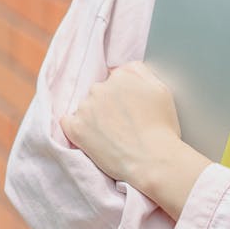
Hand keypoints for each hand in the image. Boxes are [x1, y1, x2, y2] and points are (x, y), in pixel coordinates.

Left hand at [61, 61, 210, 217]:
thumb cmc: (161, 128)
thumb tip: (124, 68)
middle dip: (108, 104)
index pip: (116, 79)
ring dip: (95, 117)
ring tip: (112, 135)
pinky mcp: (76, 128)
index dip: (124, 95)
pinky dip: (77, 128)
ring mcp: (86, 108)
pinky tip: (92, 137)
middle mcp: (100, 87)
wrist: (152, 160)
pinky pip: (68, 122)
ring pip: (86, 107)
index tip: (130, 109)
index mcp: (122, 75)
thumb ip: (141, 71)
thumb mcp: (161, 89)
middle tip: (123, 124)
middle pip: (100, 91)